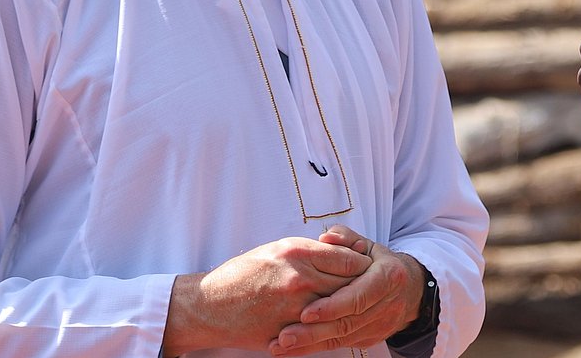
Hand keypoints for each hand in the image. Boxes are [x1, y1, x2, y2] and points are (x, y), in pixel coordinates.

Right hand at [162, 237, 370, 354]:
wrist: (209, 305)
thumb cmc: (242, 274)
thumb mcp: (276, 250)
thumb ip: (311, 252)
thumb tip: (344, 253)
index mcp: (296, 252)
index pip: (348, 259)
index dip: (362, 265)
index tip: (368, 268)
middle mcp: (299, 278)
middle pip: (350, 284)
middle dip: (363, 287)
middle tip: (372, 289)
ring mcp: (295, 307)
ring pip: (340, 309)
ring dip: (350, 309)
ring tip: (357, 307)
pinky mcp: (289, 330)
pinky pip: (322, 329)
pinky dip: (332, 326)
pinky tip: (336, 323)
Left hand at [268, 225, 425, 356]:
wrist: (408, 290)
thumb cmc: (379, 263)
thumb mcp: (367, 245)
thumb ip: (346, 239)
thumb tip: (326, 238)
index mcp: (388, 277)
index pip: (359, 296)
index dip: (333, 306)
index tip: (305, 313)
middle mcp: (387, 305)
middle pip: (347, 323)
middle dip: (314, 331)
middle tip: (285, 335)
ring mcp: (379, 325)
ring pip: (342, 338)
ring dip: (310, 344)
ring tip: (280, 346)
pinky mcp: (370, 338)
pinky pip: (340, 345)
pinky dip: (315, 348)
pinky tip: (292, 350)